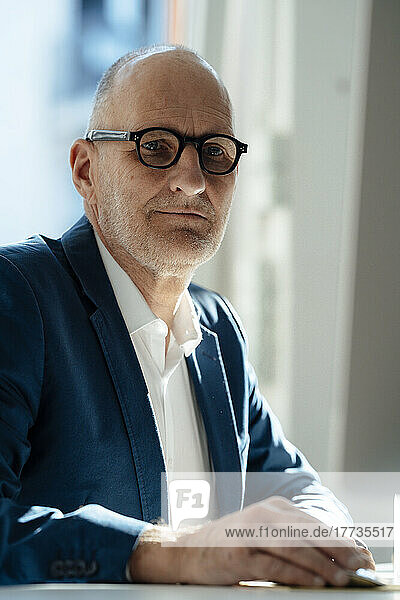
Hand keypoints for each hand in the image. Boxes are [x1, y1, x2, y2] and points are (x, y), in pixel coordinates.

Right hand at [129, 496, 373, 585]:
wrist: (189, 551)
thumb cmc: (230, 546)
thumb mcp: (263, 534)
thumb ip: (291, 540)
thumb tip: (330, 558)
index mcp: (273, 508)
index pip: (314, 523)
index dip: (341, 539)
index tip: (361, 554)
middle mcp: (263, 516)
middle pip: (309, 532)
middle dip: (338, 550)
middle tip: (359, 565)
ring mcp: (250, 533)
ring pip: (295, 548)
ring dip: (322, 564)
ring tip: (342, 578)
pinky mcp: (239, 554)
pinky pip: (275, 565)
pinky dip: (297, 575)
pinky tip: (313, 583)